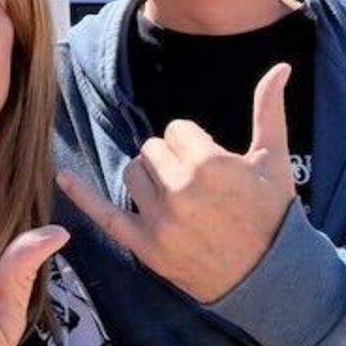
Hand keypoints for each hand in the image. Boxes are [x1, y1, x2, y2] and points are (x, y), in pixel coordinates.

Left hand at [58, 62, 294, 302]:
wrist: (272, 280)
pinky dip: (82, 196)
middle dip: (171, 161)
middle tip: (198, 186)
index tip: (214, 168)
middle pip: (151, 149)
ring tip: (179, 198)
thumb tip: (281, 66)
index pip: (176, 130)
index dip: (194, 145)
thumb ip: (269, 109)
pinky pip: (105, 214)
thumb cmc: (274, 215)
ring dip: (148, 179)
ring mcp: (160, 220)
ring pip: (132, 173)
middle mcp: (180, 190)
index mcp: (208, 164)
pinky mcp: (146, 246)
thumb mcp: (275, 160)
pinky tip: (64, 176)